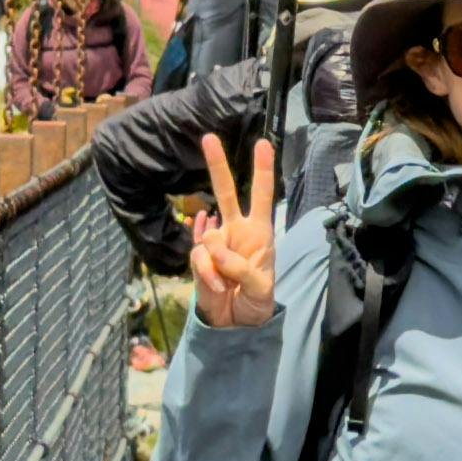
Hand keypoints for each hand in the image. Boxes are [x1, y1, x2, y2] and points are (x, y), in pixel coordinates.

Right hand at [186, 133, 282, 327]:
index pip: (261, 196)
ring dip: (217, 266)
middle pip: (225, 192)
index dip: (262, 171)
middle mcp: (236, 231)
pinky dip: (207, 274)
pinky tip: (216, 284)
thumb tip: (213, 245)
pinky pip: (197, 258)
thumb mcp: (261, 288)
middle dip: (217, 165)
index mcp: (259, 233)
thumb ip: (241, 267)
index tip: (263, 144)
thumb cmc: (257, 300)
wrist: (235, 323)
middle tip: (208, 137)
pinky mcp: (199, 257)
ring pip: (208, 238)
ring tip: (228, 287)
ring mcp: (215, 243)